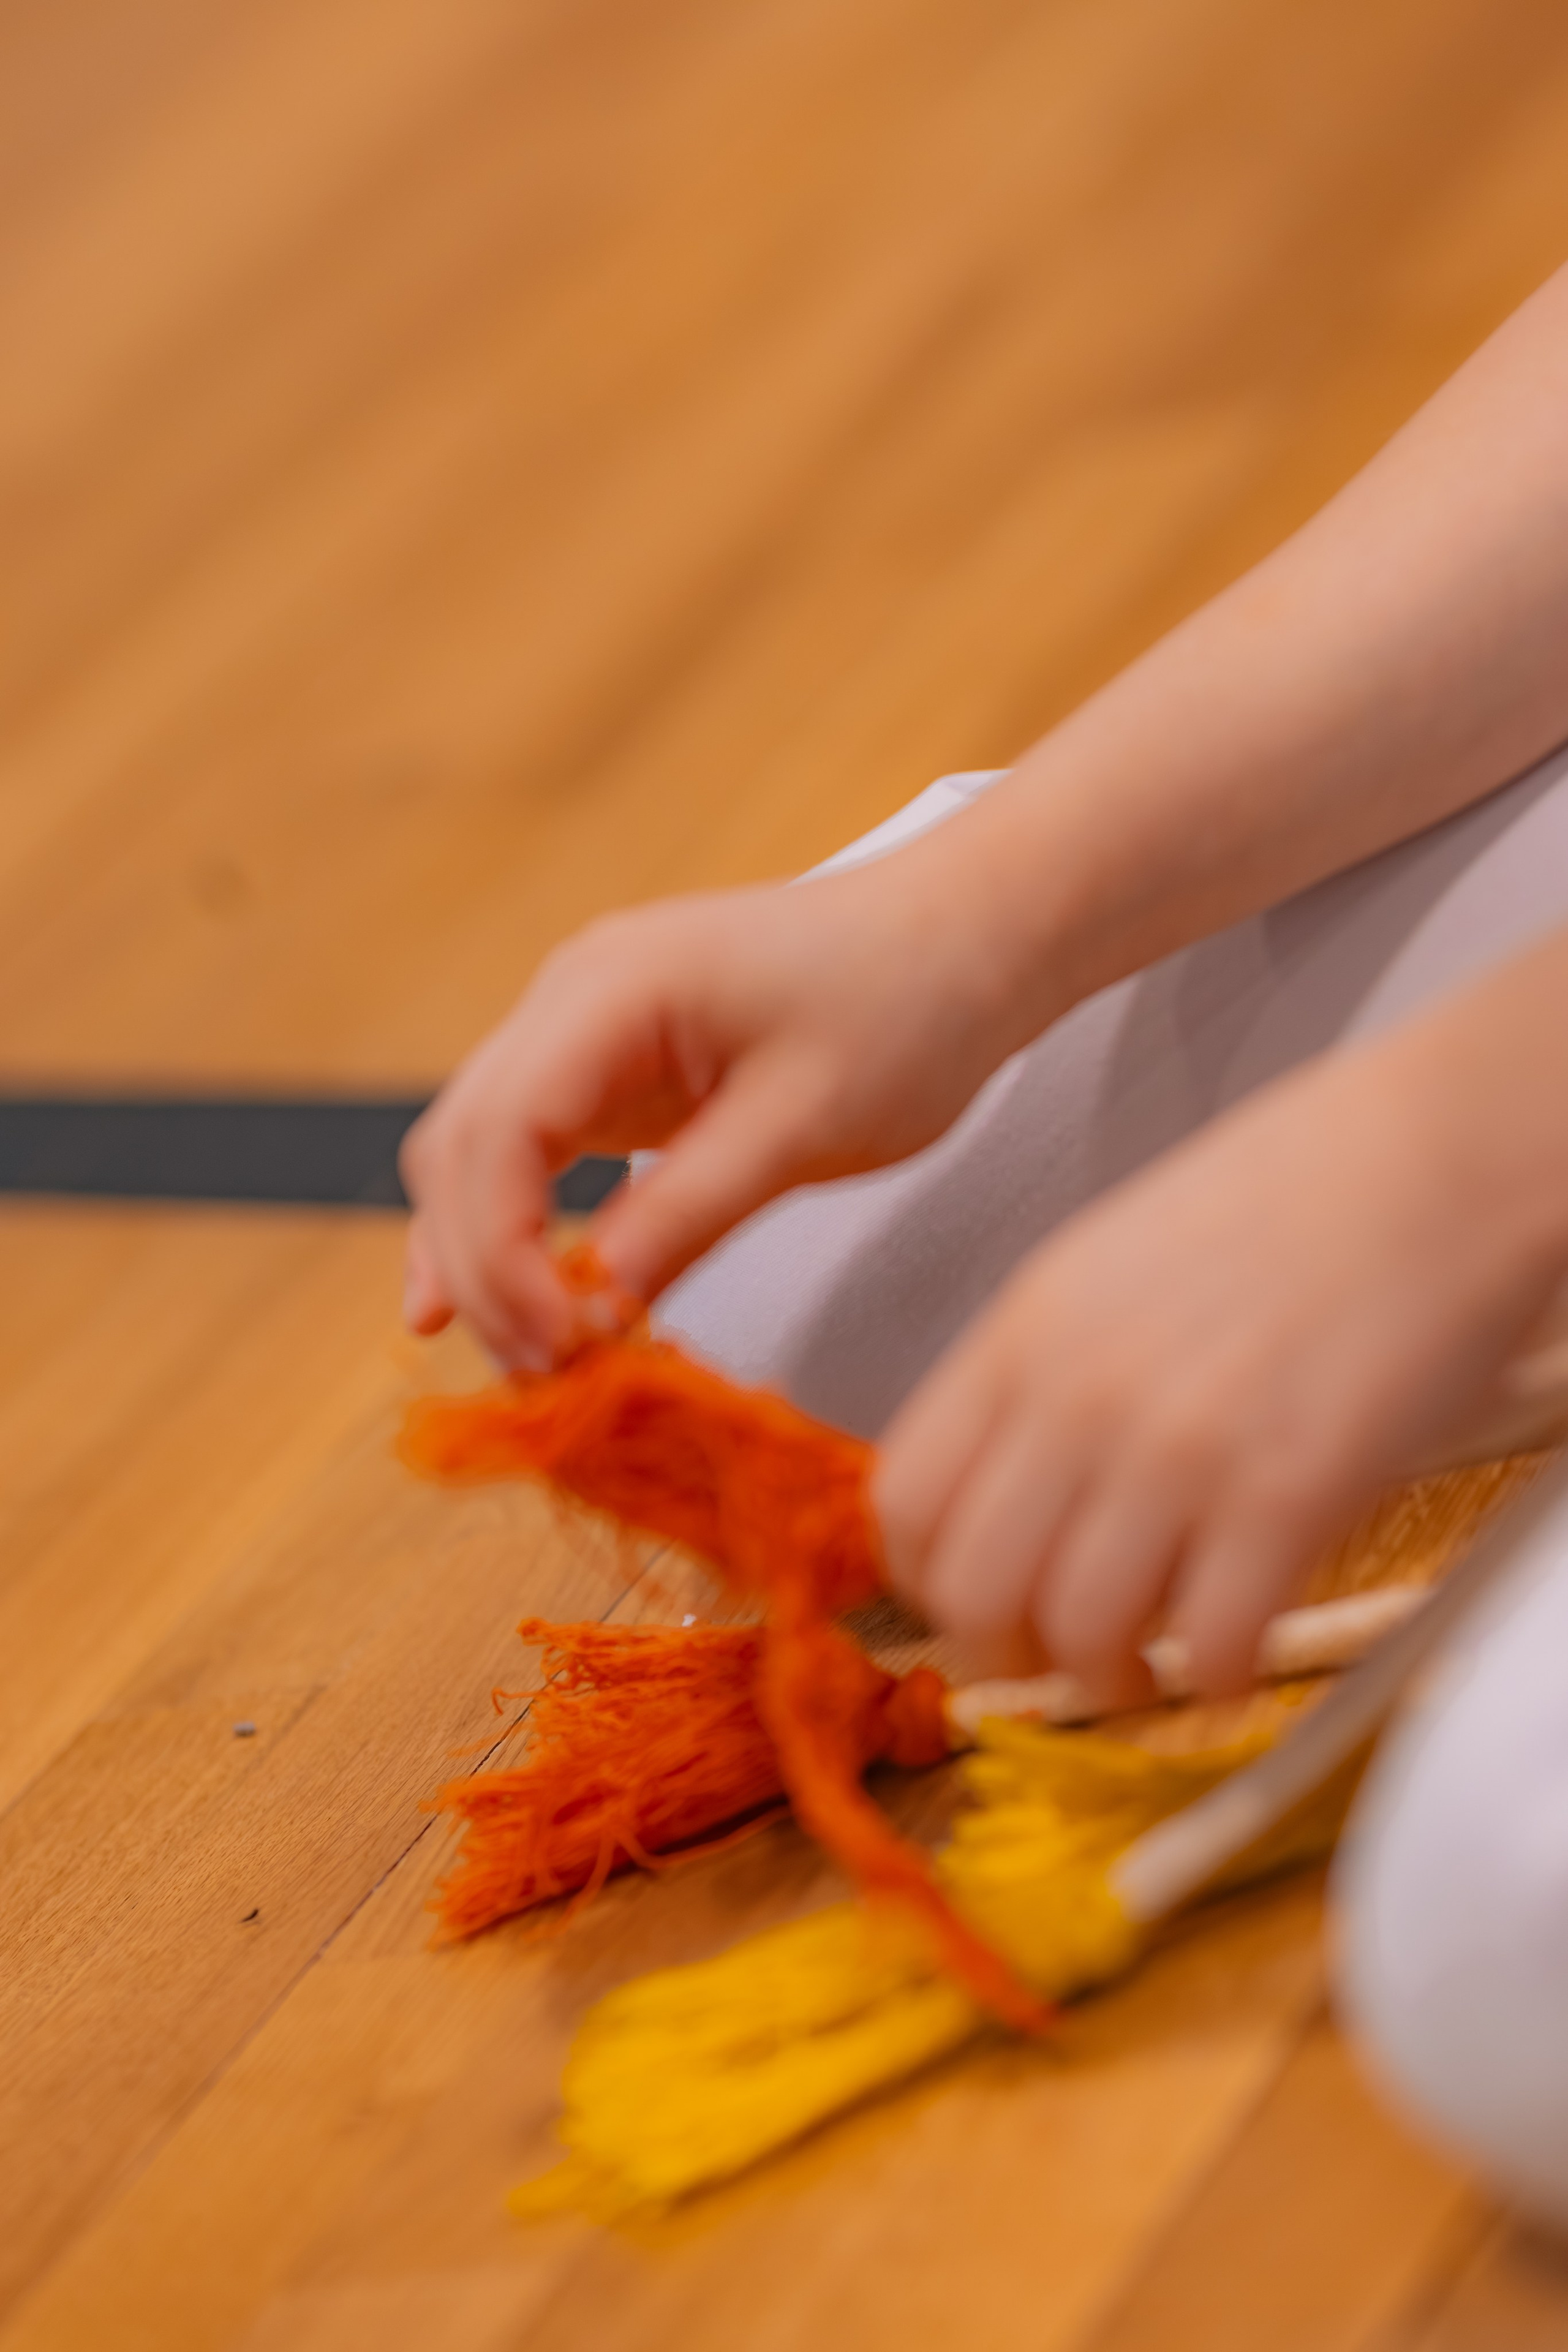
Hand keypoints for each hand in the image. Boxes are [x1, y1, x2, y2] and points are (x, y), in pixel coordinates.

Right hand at [400, 855, 1020, 1367]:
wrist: (960, 940)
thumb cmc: (905, 1009)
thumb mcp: (806, 1126)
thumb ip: (689, 1213)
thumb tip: (587, 1312)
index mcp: (612, 987)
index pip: (500, 1129)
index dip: (505, 1252)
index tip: (561, 1344)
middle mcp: (568, 995)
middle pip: (462, 1144)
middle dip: (485, 1269)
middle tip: (547, 1378)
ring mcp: (577, 1026)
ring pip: (473, 1151)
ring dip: (485, 1256)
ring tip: (535, 1361)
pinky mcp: (605, 1066)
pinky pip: (519, 1152)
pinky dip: (506, 1229)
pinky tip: (495, 1308)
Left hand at [875, 1018, 1564, 1700]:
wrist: (1432, 1158)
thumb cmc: (1291, 1195)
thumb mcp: (1108, 1261)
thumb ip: (1045, 1371)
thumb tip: (1014, 1488)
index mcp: (1026, 1332)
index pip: (906, 1501)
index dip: (929, 1580)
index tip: (973, 1605)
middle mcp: (1079, 1396)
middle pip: (972, 1589)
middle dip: (1008, 1653)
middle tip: (1057, 1658)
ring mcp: (1178, 1448)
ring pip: (1081, 1634)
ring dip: (1110, 1679)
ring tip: (1151, 1666)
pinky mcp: (1287, 1493)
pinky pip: (1211, 1641)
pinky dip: (1215, 1675)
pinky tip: (1235, 1652)